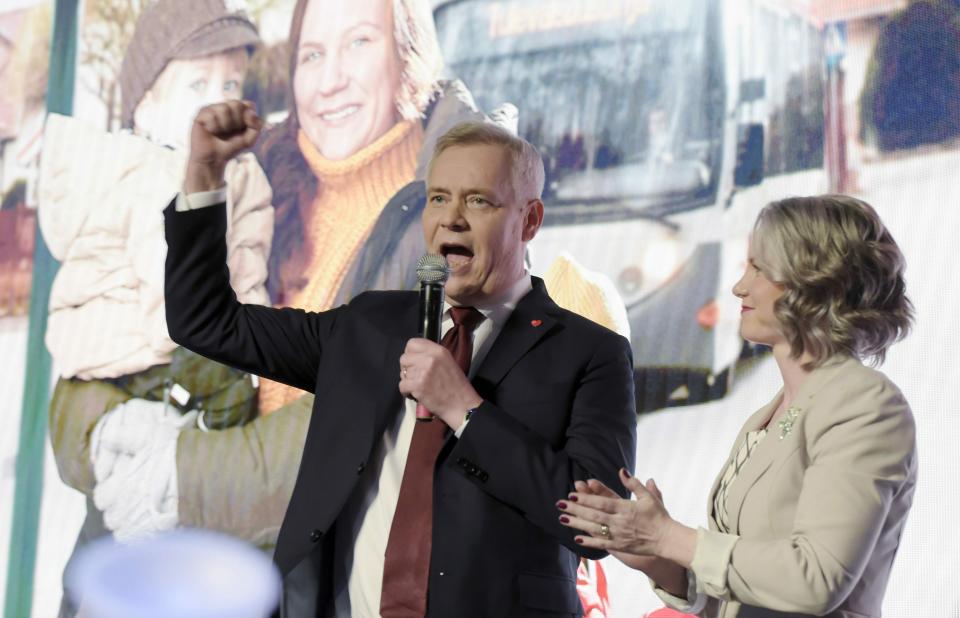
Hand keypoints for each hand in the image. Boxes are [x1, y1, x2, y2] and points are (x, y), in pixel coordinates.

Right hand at [185, 100, 262, 192]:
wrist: (214, 159)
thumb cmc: (231, 148)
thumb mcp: (249, 140)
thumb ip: (256, 126)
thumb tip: (250, 112)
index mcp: (238, 111)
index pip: (249, 105)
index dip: (249, 118)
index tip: (245, 129)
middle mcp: (226, 106)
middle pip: (236, 104)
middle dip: (237, 122)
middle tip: (230, 131)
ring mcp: (213, 109)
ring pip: (224, 108)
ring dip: (225, 125)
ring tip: (220, 132)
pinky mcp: (201, 114)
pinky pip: (211, 115)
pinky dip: (213, 127)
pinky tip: (211, 131)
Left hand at [398, 338, 481, 428]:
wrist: (462, 404)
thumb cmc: (456, 387)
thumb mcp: (448, 362)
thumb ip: (432, 356)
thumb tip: (415, 356)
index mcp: (438, 351)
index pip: (412, 343)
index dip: (409, 353)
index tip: (413, 361)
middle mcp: (430, 358)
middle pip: (404, 358)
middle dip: (407, 368)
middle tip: (415, 377)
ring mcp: (423, 371)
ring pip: (403, 373)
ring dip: (408, 381)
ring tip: (419, 387)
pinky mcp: (418, 385)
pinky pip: (402, 385)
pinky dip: (406, 392)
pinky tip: (417, 394)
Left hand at [558, 469, 691, 562]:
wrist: (667, 539)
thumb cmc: (659, 516)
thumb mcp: (648, 497)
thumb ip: (634, 483)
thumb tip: (621, 470)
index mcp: (625, 508)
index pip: (601, 503)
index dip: (585, 499)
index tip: (572, 494)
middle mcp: (619, 522)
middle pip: (593, 515)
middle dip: (575, 509)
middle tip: (559, 504)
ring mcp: (618, 535)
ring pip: (593, 529)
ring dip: (577, 524)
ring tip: (562, 519)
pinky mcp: (620, 546)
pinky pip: (601, 544)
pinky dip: (588, 541)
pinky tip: (576, 538)